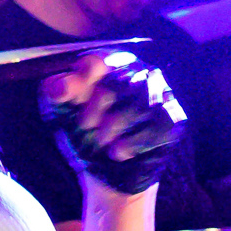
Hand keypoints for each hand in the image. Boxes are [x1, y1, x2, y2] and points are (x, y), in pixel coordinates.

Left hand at [40, 52, 186, 194]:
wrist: (106, 169)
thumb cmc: (84, 130)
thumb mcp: (62, 110)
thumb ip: (57, 93)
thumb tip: (59, 87)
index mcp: (111, 64)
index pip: (100, 60)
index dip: (83, 76)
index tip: (66, 93)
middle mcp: (140, 73)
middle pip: (120, 82)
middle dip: (95, 108)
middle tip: (85, 125)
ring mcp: (161, 94)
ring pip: (141, 104)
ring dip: (113, 127)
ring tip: (101, 140)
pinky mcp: (173, 118)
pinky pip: (158, 126)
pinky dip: (132, 143)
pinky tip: (118, 152)